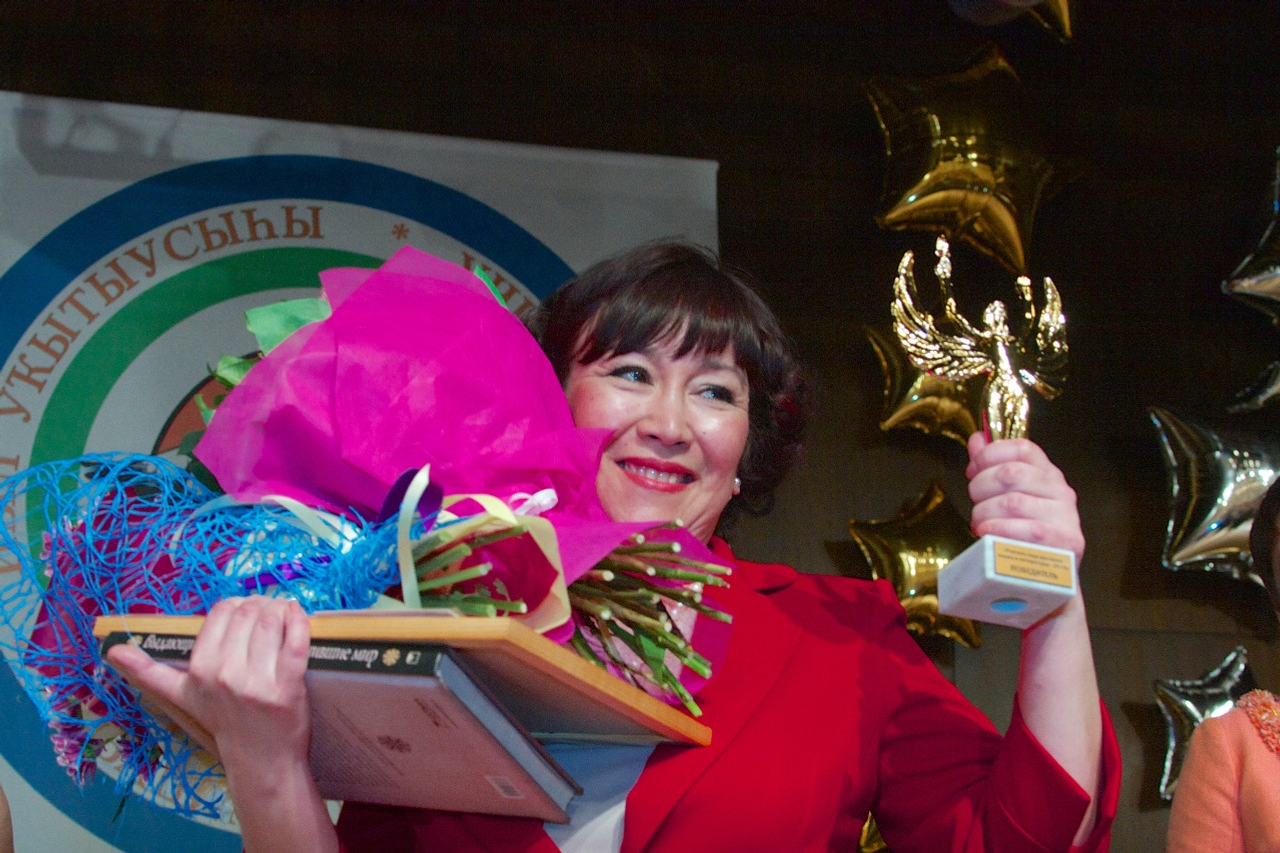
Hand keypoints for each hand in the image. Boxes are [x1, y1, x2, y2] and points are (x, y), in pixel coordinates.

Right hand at [106, 596, 312, 773]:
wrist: (259, 759)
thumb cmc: (221, 721)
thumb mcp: (181, 698)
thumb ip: (148, 673)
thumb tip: (112, 650)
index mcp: (199, 670)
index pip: (221, 612)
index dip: (236, 604)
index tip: (246, 611)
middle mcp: (225, 675)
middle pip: (248, 611)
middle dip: (261, 603)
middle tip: (268, 610)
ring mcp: (257, 682)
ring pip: (272, 620)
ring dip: (280, 607)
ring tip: (283, 612)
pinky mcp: (288, 687)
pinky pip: (297, 640)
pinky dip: (299, 619)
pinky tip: (296, 614)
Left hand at [965, 432, 1084, 561]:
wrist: (1049, 579)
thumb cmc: (1024, 533)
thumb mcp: (1010, 495)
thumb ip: (993, 466)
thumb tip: (978, 438)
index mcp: (1047, 473)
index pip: (1022, 447)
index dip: (990, 455)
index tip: (972, 471)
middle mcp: (1061, 491)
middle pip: (1011, 474)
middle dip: (980, 487)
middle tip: (975, 502)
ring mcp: (1066, 517)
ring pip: (1012, 502)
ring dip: (984, 513)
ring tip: (980, 523)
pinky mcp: (1067, 544)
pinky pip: (1027, 531)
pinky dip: (999, 530)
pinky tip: (988, 534)